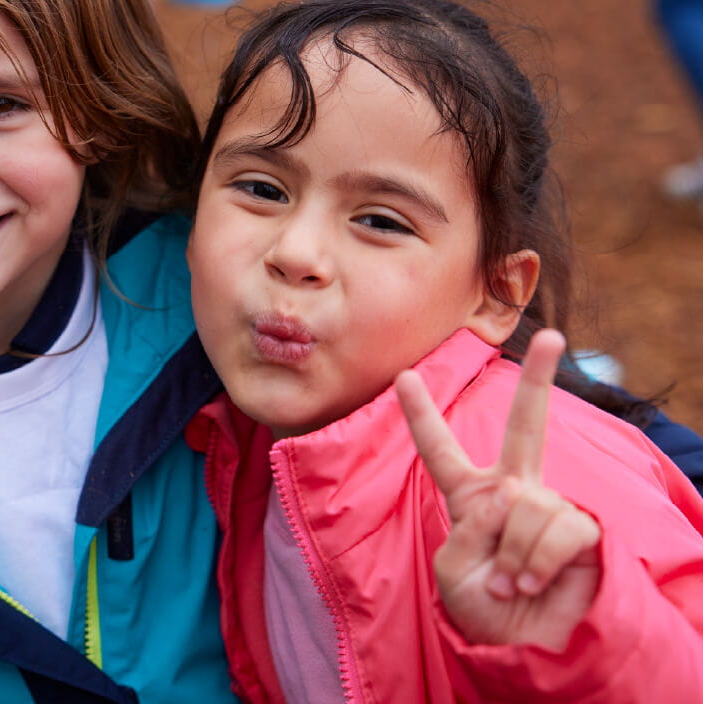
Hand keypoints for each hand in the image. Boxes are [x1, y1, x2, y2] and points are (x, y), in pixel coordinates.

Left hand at [395, 329, 600, 650]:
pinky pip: (551, 529)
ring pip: (524, 506)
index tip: (405, 375)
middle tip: (556, 338)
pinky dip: (534, 565)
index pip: (440, 450)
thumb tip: (513, 498)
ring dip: (511, 558)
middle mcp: (512, 492)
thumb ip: (469, 532)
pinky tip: (534, 586)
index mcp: (470, 497)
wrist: (527, 647)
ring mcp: (548, 506)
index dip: (420, 415)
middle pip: (524, 427)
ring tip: (512, 585)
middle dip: (541, 381)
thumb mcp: (453, 572)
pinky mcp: (581, 528)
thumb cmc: (486, 611)